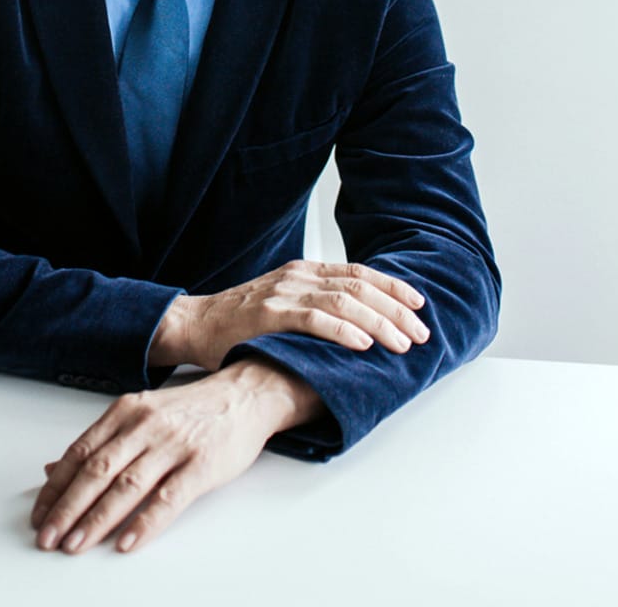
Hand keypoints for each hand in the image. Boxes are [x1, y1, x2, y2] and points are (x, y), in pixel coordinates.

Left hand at [32, 359, 319, 554]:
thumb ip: (99, 442)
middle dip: (68, 508)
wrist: (244, 396)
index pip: (80, 452)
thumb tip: (51, 469)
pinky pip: (167, 498)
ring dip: (96, 519)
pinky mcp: (201, 465)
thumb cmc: (190, 411)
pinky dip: (144, 523)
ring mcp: (173, 444)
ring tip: (76, 544)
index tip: (38, 514)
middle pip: (97, 471)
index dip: (56, 486)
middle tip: (48, 537)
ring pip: (126, 486)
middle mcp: (144, 424)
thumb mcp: (139, 414)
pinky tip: (126, 542)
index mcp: (125, 411)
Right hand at [150, 259, 429, 370]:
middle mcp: (299, 276)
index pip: (359, 273)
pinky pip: (313, 319)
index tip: (419, 306)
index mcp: (306, 271)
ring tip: (401, 343)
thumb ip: (316, 306)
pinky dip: (342, 330)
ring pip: (344, 301)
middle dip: (395, 310)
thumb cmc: (243, 322)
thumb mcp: (285, 304)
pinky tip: (363, 344)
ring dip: (378, 323)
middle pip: (359, 286)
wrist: (196, 324)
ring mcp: (284, 292)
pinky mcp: (269, 314)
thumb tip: (361, 324)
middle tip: (420, 333)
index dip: (393, 287)